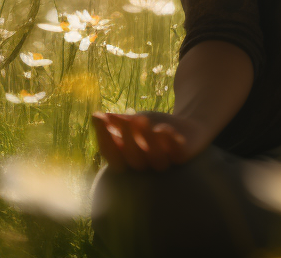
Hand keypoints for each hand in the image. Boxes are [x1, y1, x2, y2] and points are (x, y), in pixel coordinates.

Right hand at [91, 112, 208, 171]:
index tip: (99, 118)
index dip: (105, 140)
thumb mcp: (134, 122)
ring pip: (156, 160)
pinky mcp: (184, 156)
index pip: (112, 156)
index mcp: (129, 158)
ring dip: (148, 141)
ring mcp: (166, 162)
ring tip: (142, 118)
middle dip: (128, 139)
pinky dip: (170, 142)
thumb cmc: (154, 126)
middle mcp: (146, 165)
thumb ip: (117, 122)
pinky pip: (178, 155)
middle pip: (134, 160)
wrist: (186, 125)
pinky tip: (164, 128)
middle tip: (127, 118)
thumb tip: (95, 116)